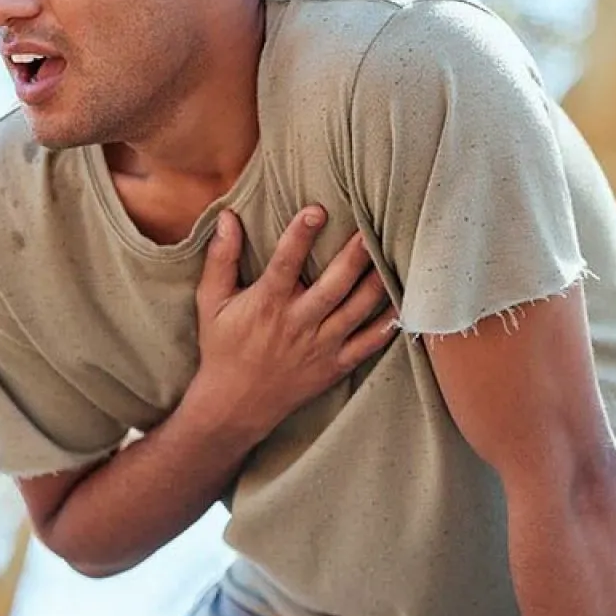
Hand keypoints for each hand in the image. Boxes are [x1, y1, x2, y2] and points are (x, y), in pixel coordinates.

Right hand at [187, 206, 396, 444]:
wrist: (234, 405)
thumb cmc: (222, 347)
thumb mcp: (212, 302)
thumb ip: (221, 258)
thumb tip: (228, 217)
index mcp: (267, 304)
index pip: (285, 263)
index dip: (300, 236)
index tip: (316, 210)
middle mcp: (297, 323)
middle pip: (333, 286)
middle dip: (354, 256)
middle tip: (371, 229)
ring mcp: (320, 346)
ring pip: (357, 310)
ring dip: (376, 282)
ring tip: (392, 255)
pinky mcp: (336, 365)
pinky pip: (369, 343)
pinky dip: (389, 324)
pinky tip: (403, 301)